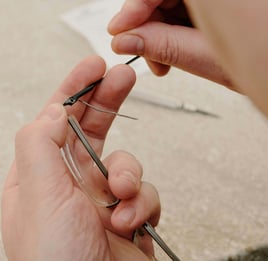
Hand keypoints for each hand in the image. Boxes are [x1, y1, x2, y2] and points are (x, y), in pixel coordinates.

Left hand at [2, 56, 159, 259]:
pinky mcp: (130, 216)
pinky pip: (145, 194)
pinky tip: (130, 223)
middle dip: (110, 100)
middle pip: (95, 129)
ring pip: (128, 165)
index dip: (76, 90)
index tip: (93, 65)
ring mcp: (103, 200)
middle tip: (123, 76)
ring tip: (121, 196)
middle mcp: (73, 185)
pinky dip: (143, 204)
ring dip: (130, 176)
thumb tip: (56, 110)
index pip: (59, 121)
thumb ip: (40, 145)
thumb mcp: (37, 197)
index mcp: (43, 177)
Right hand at [108, 0, 232, 88]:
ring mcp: (217, 0)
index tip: (118, 30)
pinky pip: (185, 10)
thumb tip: (127, 40)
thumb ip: (164, 45)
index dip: (134, 7)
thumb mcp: (208, 57)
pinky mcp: (217, 6)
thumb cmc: (264, 61)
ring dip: (158, 34)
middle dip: (146, 25)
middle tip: (141, 51)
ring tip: (162, 61)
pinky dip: (172, 32)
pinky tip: (173, 51)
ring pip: (171, 4)